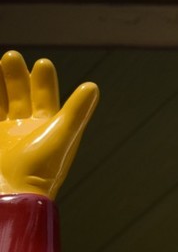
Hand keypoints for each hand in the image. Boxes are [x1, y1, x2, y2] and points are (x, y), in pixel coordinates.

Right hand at [0, 51, 98, 198]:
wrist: (12, 194)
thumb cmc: (42, 169)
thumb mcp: (61, 136)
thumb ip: (76, 111)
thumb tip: (93, 86)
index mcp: (49, 128)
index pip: (46, 99)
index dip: (44, 82)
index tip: (42, 63)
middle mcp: (27, 129)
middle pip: (21, 96)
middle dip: (17, 77)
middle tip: (11, 57)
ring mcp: (6, 133)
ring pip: (2, 102)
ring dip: (0, 84)